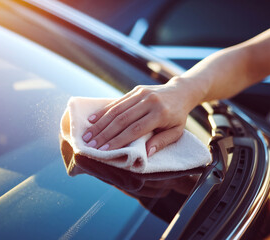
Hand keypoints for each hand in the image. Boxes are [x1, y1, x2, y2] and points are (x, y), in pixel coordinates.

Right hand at [82, 77, 203, 155]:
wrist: (181, 91)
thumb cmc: (178, 116)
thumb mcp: (176, 131)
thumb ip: (161, 142)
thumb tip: (146, 154)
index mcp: (160, 113)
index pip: (135, 129)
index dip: (118, 140)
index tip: (104, 151)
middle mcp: (149, 101)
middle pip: (122, 120)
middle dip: (104, 134)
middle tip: (91, 145)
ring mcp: (141, 93)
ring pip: (116, 110)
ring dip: (100, 124)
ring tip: (88, 135)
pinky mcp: (135, 90)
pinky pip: (117, 101)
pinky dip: (103, 111)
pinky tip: (92, 120)